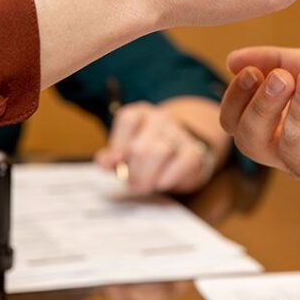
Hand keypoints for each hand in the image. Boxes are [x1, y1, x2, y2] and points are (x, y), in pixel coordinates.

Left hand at [94, 103, 214, 193]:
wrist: (181, 155)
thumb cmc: (147, 154)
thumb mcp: (125, 151)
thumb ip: (111, 156)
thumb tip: (106, 161)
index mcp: (141, 114)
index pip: (127, 118)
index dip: (118, 143)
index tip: (115, 162)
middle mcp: (160, 119)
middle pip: (140, 145)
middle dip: (133, 172)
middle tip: (131, 183)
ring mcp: (178, 134)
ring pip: (159, 153)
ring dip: (148, 177)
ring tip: (145, 185)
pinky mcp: (194, 151)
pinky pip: (181, 163)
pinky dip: (168, 178)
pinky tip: (162, 182)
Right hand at [221, 48, 299, 188]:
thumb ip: (277, 60)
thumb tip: (233, 59)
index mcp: (282, 132)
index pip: (238, 128)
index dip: (236, 102)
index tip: (251, 71)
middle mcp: (298, 156)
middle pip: (254, 145)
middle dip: (261, 107)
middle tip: (281, 77)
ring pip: (292, 152)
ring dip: (298, 112)